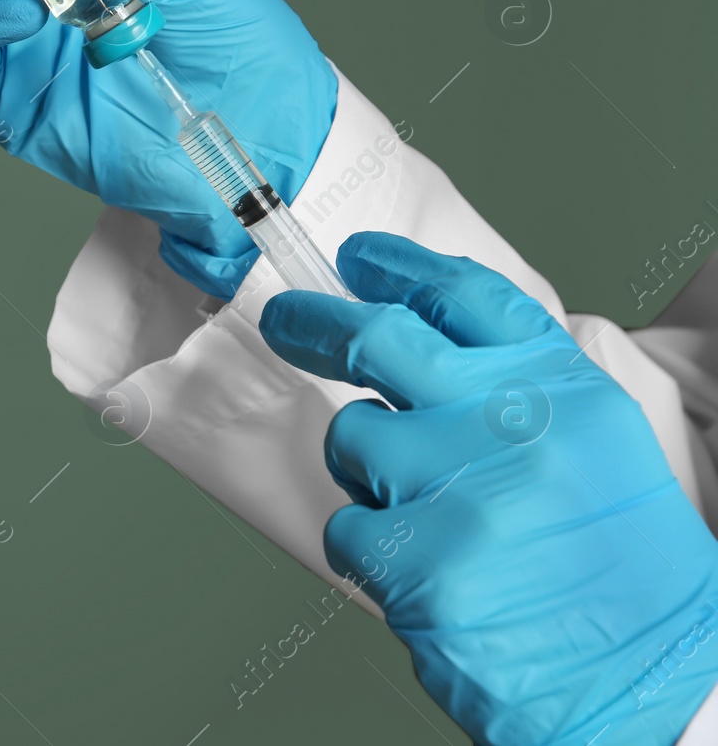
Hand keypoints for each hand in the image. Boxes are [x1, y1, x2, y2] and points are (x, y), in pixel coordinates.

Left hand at [260, 231, 717, 745]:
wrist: (649, 678)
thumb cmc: (615, 561)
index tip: (357, 258)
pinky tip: (424, 571)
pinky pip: (346, 526)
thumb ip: (511, 384)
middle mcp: (509, 425)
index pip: (463, 296)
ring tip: (426, 512)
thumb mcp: (591, 441)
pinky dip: (369, 548)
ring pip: (352, 438)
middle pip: (377, 338)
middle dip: (314, 322)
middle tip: (286, 319)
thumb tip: (413, 331)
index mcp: (558, 389)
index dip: (397, 267)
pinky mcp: (418, 562)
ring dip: (365, 469)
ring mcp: (460, 491)